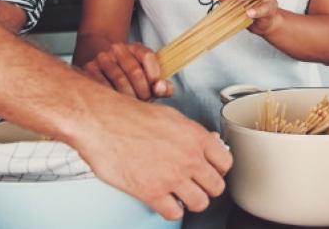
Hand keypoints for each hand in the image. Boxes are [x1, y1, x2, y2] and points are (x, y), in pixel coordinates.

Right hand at [71, 94, 232, 219]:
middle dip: (207, 187)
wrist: (102, 122)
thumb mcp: (171, 116)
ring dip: (192, 201)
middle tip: (197, 184)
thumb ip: (192, 133)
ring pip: (200, 203)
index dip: (218, 169)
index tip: (210, 170)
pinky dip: (171, 210)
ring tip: (182, 195)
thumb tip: (208, 142)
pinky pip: (174, 213)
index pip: (226, 163)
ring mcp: (172, 177)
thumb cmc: (131, 116)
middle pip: (216, 186)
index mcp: (196, 137)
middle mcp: (189, 158)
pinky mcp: (152, 192)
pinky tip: (165, 200)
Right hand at [80, 42, 173, 100]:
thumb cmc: (132, 77)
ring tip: (133, 105)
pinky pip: (103, 86)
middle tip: (144, 101)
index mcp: (136, 47)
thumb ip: (161, 85)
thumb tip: (160, 88)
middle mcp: (119, 49)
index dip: (154, 76)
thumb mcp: (149, 77)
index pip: (148, 57)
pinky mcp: (89, 69)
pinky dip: (113, 98)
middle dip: (143, 91)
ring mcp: (103, 58)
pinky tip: (118, 104)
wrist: (106, 67)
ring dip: (129, 97)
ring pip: (119, 80)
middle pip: (135, 71)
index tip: (156, 89)